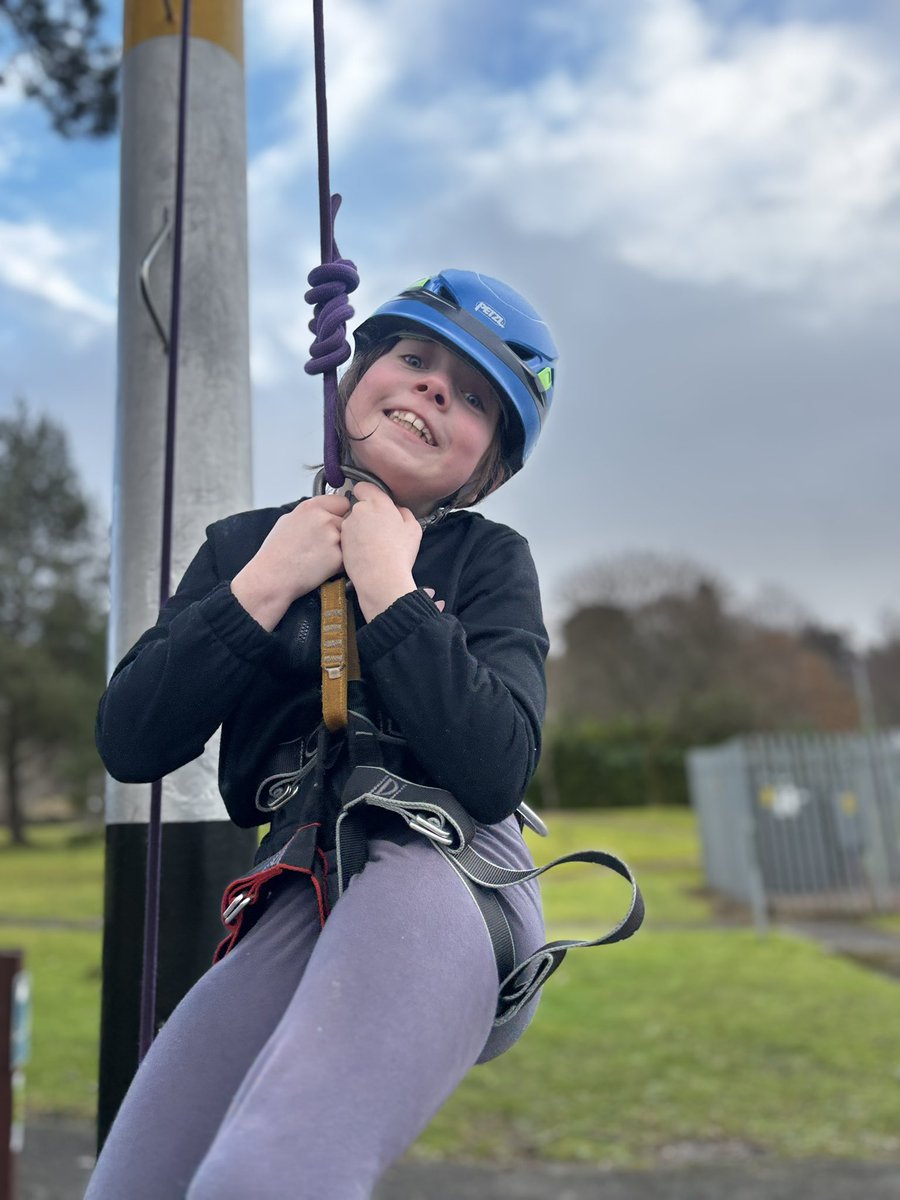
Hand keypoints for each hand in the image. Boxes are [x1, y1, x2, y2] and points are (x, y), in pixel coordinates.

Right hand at [231, 494, 350, 629]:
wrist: (272, 577)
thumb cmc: (276, 553)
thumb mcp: (287, 521)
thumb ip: (309, 514)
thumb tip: (322, 513)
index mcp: (311, 507)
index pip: (342, 502)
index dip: (339, 513)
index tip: (335, 520)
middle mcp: (324, 519)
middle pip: (347, 521)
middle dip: (340, 531)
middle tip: (323, 544)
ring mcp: (333, 538)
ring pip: (348, 540)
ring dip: (341, 547)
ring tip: (321, 556)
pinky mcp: (338, 557)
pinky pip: (347, 557)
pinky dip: (339, 563)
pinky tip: (322, 567)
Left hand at [340, 481, 422, 620]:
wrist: (380, 577)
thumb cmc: (398, 552)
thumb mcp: (413, 528)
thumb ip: (404, 513)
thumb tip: (397, 511)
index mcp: (377, 502)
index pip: (364, 487)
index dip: (369, 494)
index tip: (375, 504)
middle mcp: (359, 510)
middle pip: (360, 506)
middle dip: (367, 514)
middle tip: (381, 529)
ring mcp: (348, 526)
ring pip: (353, 522)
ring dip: (360, 529)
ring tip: (374, 545)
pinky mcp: (341, 541)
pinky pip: (348, 537)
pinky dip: (354, 542)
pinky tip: (366, 553)